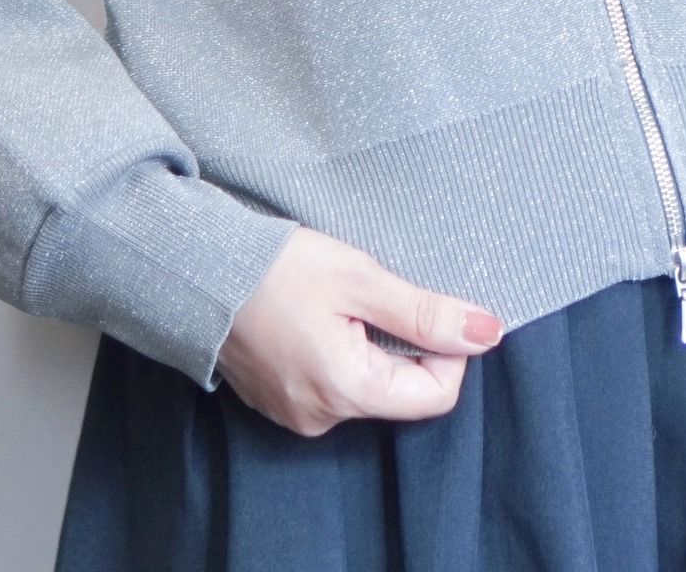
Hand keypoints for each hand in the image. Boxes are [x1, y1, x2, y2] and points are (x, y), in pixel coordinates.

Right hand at [214, 224, 506, 435]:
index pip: (436, 394)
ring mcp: (296, 412)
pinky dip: (339, 349)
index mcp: (348, 391)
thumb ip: (426, 311)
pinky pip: (331, 383)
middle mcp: (322, 417)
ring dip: (370, 342)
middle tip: (376, 292)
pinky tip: (316, 313)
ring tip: (339, 299)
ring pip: (366, 383)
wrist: (195, 268)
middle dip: (404, 341)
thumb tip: (489, 332)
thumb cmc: (275, 268)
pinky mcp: (278, 398)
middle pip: (400, 390)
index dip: (447, 347)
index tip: (426, 303)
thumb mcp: (361, 278)